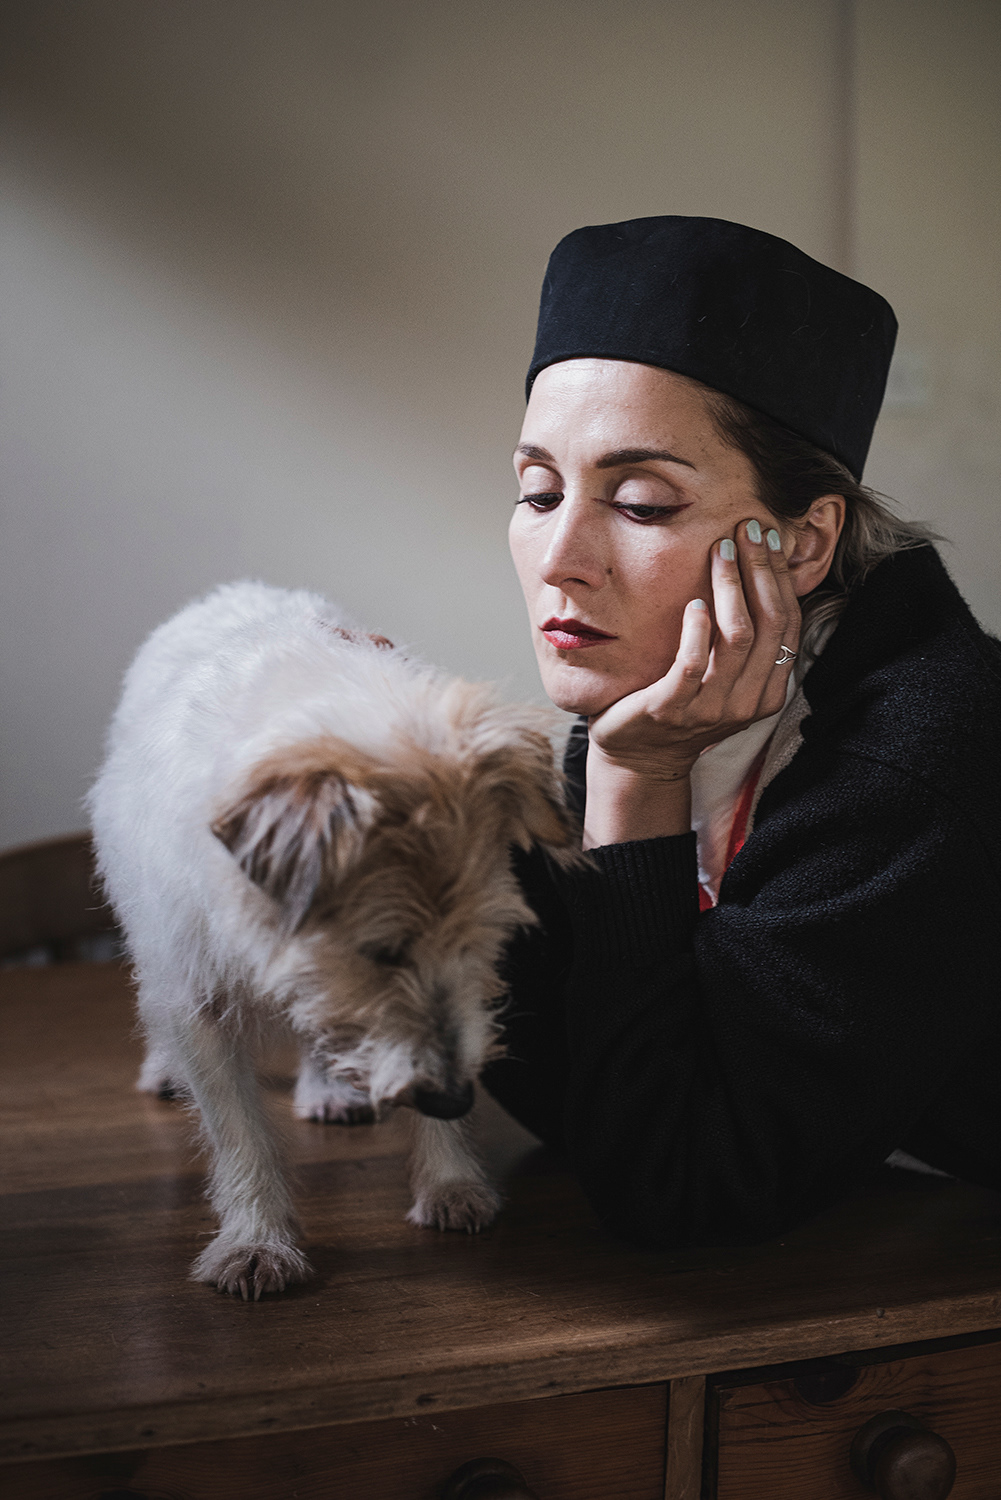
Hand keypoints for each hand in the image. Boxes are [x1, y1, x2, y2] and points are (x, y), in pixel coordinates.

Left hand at [583, 520, 799, 846]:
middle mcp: (747, 702)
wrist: (638, 756)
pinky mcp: (671, 709)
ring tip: (721, 551)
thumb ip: (744, 640)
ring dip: (730, 587)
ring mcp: (710, 708)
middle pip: (769, 624)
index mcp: (767, 691)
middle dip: (760, 570)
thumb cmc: (681, 704)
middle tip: (746, 529)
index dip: (780, 577)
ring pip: (737, 638)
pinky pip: (691, 665)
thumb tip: (758, 572)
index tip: (767, 536)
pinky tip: (694, 604)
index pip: (787, 624)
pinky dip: (697, 631)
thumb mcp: (724, 676)